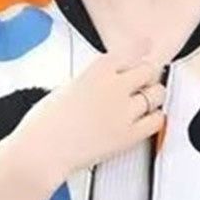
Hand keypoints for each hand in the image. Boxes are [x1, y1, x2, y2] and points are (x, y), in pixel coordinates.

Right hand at [13, 36, 166, 186]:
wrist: (43, 150)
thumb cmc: (45, 124)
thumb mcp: (68, 88)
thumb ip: (92, 82)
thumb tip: (106, 85)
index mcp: (97, 71)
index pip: (131, 51)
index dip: (140, 50)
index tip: (146, 48)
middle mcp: (115, 87)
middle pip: (149, 70)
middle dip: (147, 76)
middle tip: (143, 84)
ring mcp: (124, 111)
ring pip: (157, 94)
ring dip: (153, 96)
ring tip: (145, 104)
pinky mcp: (129, 136)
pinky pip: (157, 120)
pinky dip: (156, 118)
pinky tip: (147, 121)